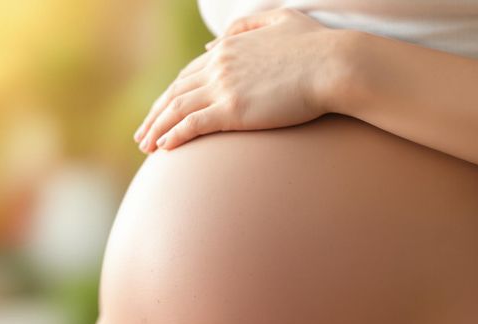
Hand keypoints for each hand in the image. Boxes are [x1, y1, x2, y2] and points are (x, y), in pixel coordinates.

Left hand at [134, 8, 357, 152]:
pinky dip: (174, 135)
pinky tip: (164, 148)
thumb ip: (246, 26)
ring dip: (157, 129)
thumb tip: (214, 43)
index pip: (189, 74)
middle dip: (155, 115)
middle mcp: (219, 65)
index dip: (171, 94)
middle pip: (175, 92)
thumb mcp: (280, 20)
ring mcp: (224, 87)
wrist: (335, 64)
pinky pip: (192, 125)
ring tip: (146, 147)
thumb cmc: (316, 46)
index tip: (161, 111)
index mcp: (228, 47)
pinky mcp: (232, 110)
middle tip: (143, 134)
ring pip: (177, 109)